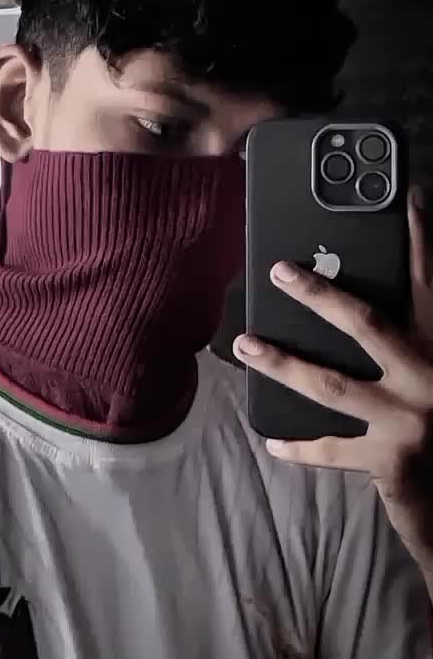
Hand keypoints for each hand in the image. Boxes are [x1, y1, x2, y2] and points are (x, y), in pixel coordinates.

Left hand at [232, 186, 432, 584]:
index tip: (409, 197)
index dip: (420, 241)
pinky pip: (333, 451)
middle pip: (367, 325)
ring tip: (244, 345)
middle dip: (320, 296)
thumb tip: (356, 311)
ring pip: (333, 385)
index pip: (428, 285)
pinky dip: (301, 446)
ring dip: (283, 363)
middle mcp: (428, 378)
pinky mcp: (393, 461)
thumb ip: (413, 342)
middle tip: (279, 271)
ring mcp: (410, 421)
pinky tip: (272, 440)